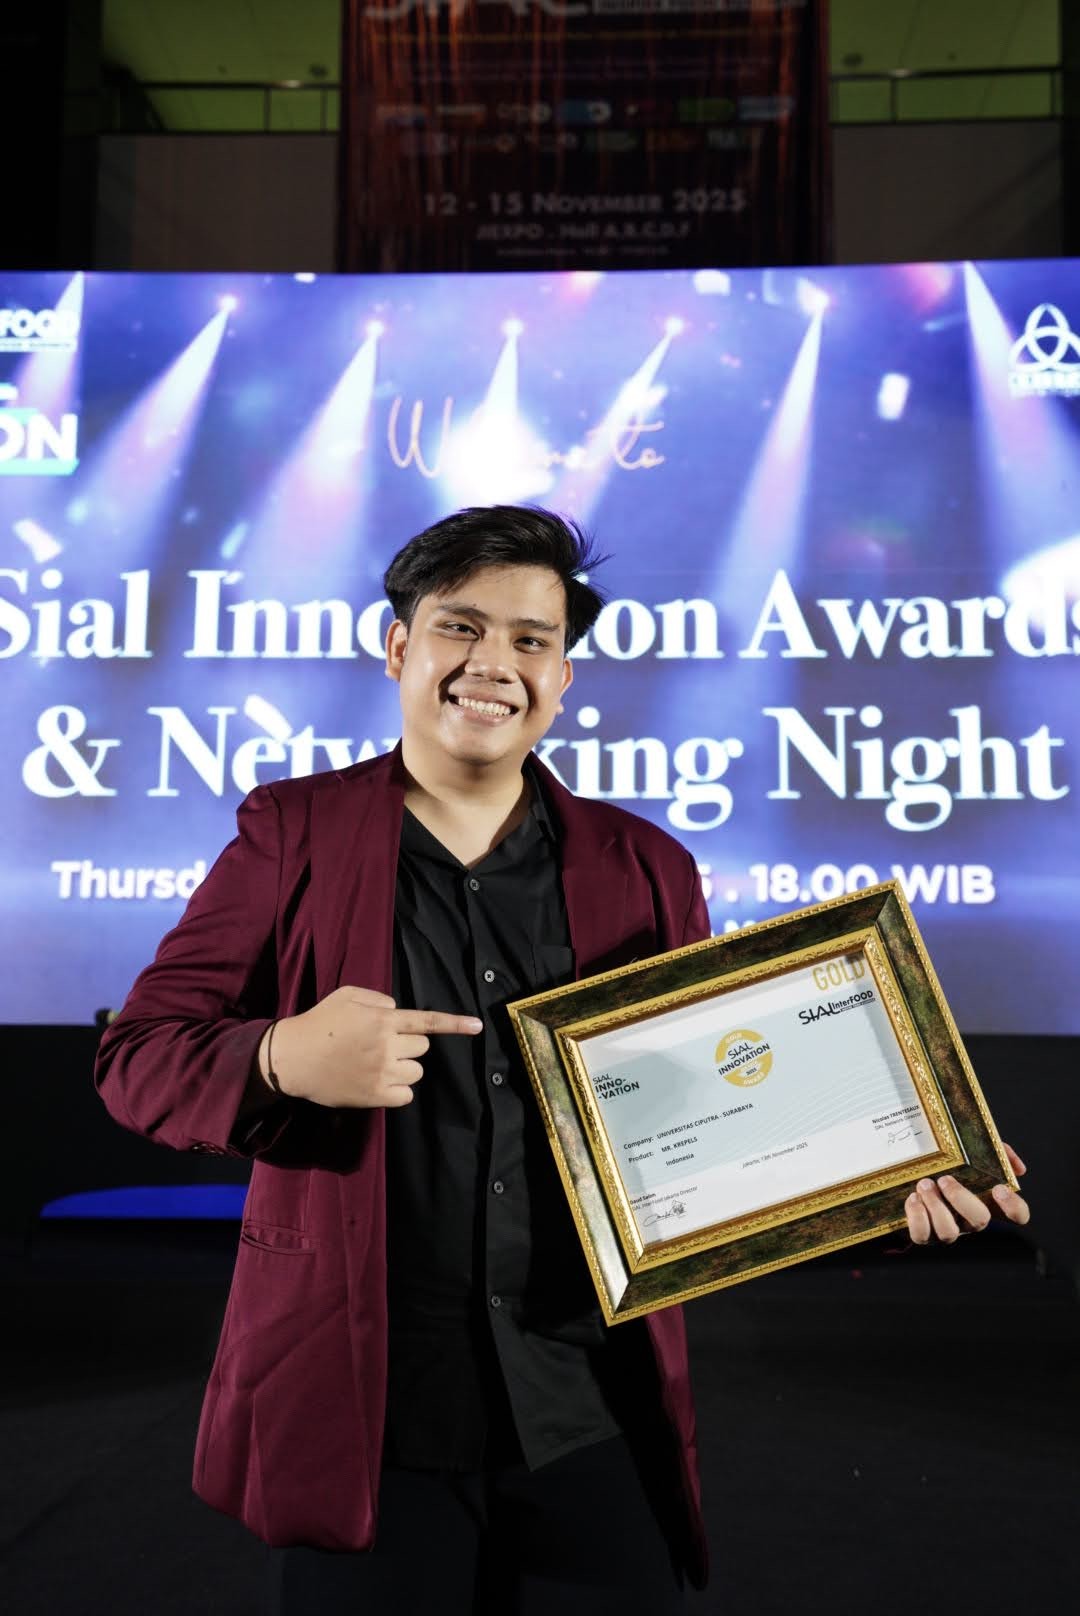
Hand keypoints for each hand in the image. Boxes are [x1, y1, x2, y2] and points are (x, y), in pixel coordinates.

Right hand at [259, 986, 482, 1108]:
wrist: (292, 1058)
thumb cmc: (319, 1023)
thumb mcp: (346, 996)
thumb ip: (377, 999)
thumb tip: (397, 1010)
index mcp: (383, 1020)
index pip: (426, 1021)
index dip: (455, 1024)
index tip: (478, 1026)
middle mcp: (387, 1045)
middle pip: (422, 1048)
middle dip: (407, 1045)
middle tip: (381, 1045)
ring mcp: (383, 1072)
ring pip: (416, 1072)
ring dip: (404, 1067)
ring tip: (378, 1065)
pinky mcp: (376, 1096)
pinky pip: (406, 1095)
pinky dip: (397, 1089)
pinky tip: (378, 1082)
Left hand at [905, 1142, 1028, 1244]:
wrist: (908, 1174)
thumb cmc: (948, 1163)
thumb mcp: (973, 1151)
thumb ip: (999, 1151)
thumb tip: (1018, 1168)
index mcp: (987, 1200)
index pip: (1017, 1215)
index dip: (1014, 1207)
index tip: (999, 1188)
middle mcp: (970, 1219)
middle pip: (980, 1221)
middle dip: (962, 1199)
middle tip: (944, 1179)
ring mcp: (948, 1229)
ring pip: (949, 1232)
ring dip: (936, 1206)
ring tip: (924, 1183)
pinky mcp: (924, 1234)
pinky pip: (922, 1235)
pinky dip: (917, 1217)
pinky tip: (913, 1197)